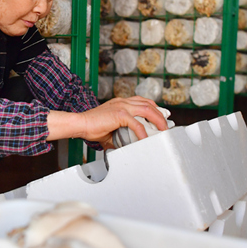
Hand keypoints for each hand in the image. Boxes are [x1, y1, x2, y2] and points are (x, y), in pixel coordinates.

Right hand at [46, 96, 168, 148]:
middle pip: (149, 104)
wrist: (79, 124)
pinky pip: (136, 124)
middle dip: (161, 114)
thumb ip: (121, 135)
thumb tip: (127, 146)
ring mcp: (122, 106)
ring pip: (147, 110)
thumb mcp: (110, 131)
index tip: (162, 117)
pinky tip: (146, 139)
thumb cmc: (91, 127)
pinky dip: (143, 132)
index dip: (155, 109)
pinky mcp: (119, 114)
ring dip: (158, 120)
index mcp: (121, 103)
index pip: (143, 102)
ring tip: (163, 131)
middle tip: (167, 126)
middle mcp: (123, 102)